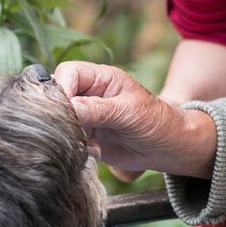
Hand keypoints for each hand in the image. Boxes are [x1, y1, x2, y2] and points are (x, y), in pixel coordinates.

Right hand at [54, 62, 217, 178]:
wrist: (167, 148)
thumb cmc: (156, 121)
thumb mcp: (129, 112)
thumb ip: (97, 109)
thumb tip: (67, 107)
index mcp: (101, 77)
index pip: (68, 73)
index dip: (61, 89)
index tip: (64, 109)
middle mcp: (89, 94)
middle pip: (57, 95)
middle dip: (61, 114)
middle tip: (74, 131)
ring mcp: (85, 115)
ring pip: (59, 119)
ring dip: (69, 134)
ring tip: (91, 145)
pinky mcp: (85, 136)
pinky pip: (67, 139)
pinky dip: (76, 147)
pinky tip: (95, 153)